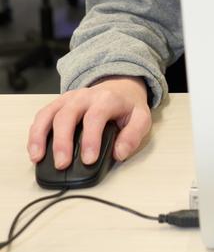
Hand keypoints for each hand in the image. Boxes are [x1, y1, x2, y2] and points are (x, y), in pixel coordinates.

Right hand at [27, 77, 151, 168]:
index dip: (91, 139)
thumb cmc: (128, 106)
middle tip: (62, 164)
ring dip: (40, 136)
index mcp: (106, 99)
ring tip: (38, 158)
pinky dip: (35, 133)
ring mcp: (68, 99)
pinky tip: (34, 151)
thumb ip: (133, 135)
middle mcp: (84, 96)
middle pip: (67, 115)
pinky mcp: (58, 104)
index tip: (88, 160)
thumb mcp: (141, 118)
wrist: (119, 86)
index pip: (95, 117)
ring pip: (49, 114)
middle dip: (62, 141)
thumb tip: (119, 153)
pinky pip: (42, 116)